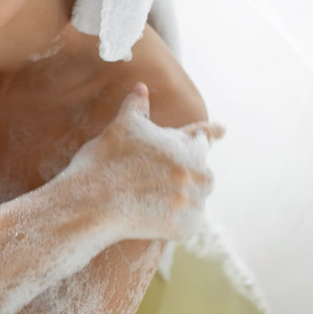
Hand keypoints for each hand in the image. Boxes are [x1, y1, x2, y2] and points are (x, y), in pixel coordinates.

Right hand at [64, 83, 224, 240]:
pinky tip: (151, 218)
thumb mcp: (119, 130)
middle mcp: (192, 170)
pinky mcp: (185, 226)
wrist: (89, 205)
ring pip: (195, 198)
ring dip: (182, 198)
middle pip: (201, 171)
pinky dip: (174, 221)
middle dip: (186, 172)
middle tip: (156, 180)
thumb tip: (141, 87)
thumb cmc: (101, 164)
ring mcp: (191, 199)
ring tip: (151, 200)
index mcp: (180, 144)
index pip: (201, 135)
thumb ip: (136, 108)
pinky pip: (187, 222)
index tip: (223, 129)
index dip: (209, 132)